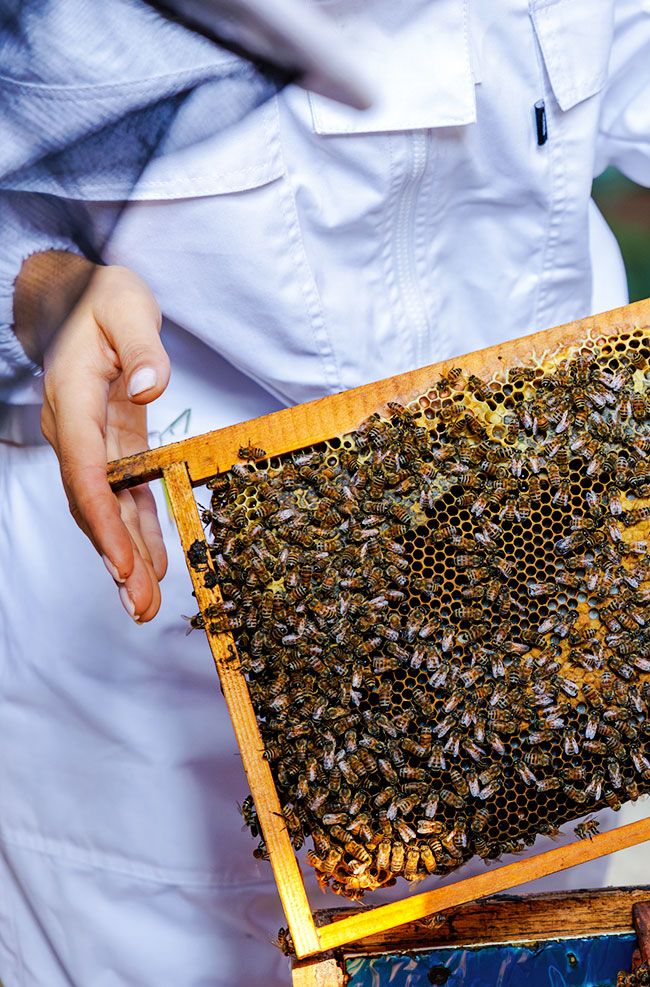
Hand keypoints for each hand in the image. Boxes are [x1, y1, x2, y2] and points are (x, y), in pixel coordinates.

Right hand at [21, 253, 169, 621]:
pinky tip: (157, 565)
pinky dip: (139, 530)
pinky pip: (123, 495)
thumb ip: (142, 347)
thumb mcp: (127, 306)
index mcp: (74, 400)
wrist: (77, 298)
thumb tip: (147, 387)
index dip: (104, 520)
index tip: (124, 563)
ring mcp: (92, 442)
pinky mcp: (114, 445)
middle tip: (140, 606)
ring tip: (146, 604)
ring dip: (126, 556)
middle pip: (92, 505)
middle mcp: (75, 431)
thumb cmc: (103, 298)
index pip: (86, 472)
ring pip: (106, 509)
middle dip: (116, 558)